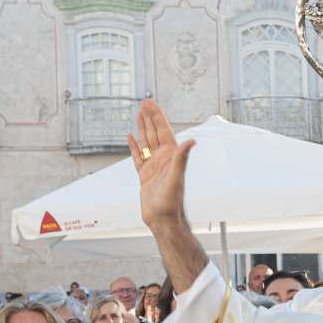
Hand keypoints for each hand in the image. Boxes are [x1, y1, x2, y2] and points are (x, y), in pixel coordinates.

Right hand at [127, 99, 196, 230]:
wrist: (163, 219)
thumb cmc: (171, 202)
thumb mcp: (176, 178)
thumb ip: (181, 159)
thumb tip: (191, 142)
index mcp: (170, 156)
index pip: (163, 130)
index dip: (156, 116)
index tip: (150, 103)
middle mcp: (163, 159)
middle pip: (155, 133)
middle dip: (150, 117)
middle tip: (144, 103)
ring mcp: (154, 167)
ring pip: (147, 143)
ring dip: (143, 129)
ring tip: (139, 115)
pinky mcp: (145, 176)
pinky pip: (138, 157)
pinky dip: (134, 147)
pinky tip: (131, 138)